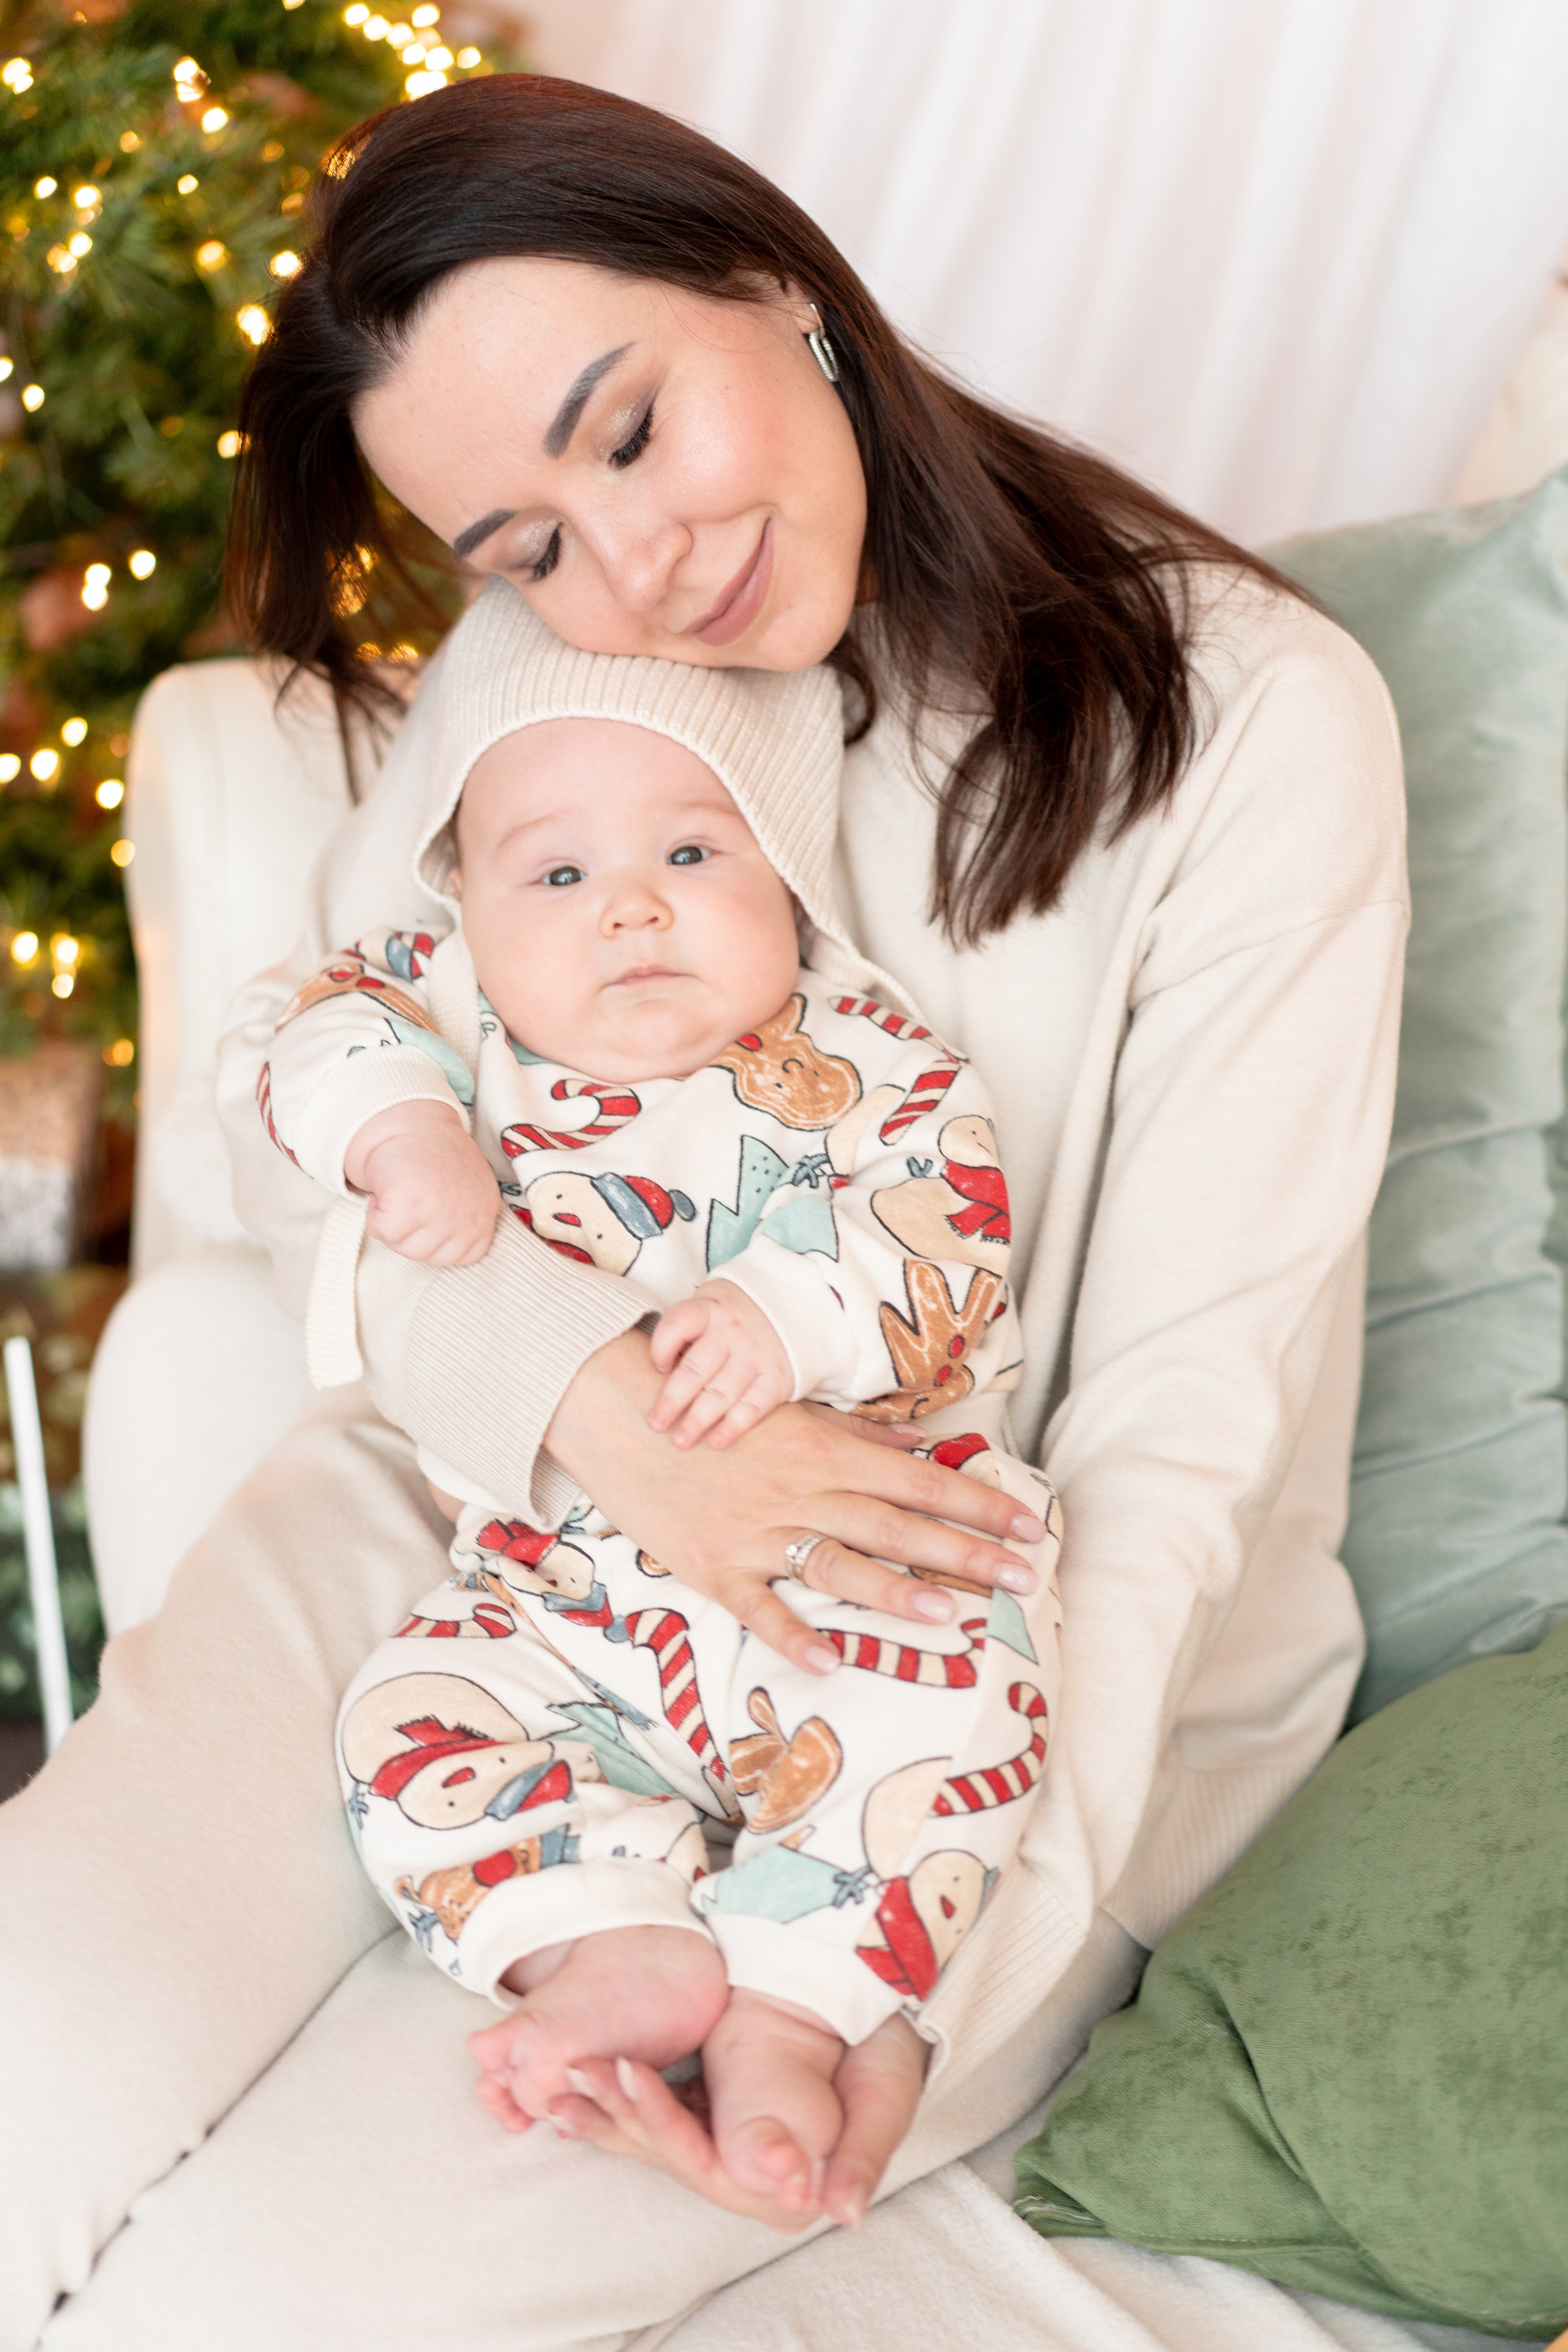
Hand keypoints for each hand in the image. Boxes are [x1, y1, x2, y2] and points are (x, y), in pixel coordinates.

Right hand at [346, 1098, 498, 1266]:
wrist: (411, 1123)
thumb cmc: (436, 1159)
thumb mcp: (469, 1190)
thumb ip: (466, 1221)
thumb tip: (445, 1248)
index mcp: (484, 1216)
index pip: (460, 1257)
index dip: (434, 1239)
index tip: (429, 1212)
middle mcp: (467, 1217)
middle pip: (425, 1255)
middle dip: (409, 1232)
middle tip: (410, 1198)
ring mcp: (440, 1212)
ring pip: (403, 1246)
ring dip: (391, 1225)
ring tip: (400, 1193)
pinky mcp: (410, 1204)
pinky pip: (383, 1232)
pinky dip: (374, 1215)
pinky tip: (387, 1191)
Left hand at [544, 2012, 927, 2231]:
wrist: (877, 2000)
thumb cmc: (888, 2047)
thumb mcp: (883, 2092)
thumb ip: (860, 2155)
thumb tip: (841, 2211)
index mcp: (793, 2189)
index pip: (713, 2169)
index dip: (667, 2127)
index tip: (632, 2076)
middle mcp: (753, 2181)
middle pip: (674, 2156)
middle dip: (622, 2112)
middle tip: (579, 2066)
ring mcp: (728, 2149)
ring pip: (656, 2139)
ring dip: (607, 2108)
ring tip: (564, 2074)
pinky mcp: (712, 2119)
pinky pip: (656, 2116)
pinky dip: (618, 2099)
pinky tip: (576, 2084)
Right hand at [545, 1331, 1044, 1675]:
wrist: (620, 1413)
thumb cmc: (713, 1411)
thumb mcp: (790, 1413)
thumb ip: (858, 1435)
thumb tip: (922, 1447)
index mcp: (823, 1451)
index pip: (918, 1482)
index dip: (976, 1505)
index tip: (1027, 1526)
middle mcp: (799, 1493)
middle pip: (895, 1526)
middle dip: (964, 1553)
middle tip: (1023, 1578)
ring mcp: (757, 1534)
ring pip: (838, 1566)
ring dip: (894, 1591)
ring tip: (950, 1615)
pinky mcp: (714, 1569)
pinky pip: (759, 1608)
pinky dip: (790, 1635)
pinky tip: (826, 1662)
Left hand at [648, 1278, 793, 1449]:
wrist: (788, 1308)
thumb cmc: (731, 1316)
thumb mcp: (707, 1306)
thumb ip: (684, 1334)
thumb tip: (658, 1373)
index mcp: (710, 1310)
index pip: (679, 1323)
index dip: (662, 1346)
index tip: (657, 1367)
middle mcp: (733, 1332)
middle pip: (697, 1368)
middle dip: (673, 1399)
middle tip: (656, 1424)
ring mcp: (756, 1355)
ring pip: (723, 1391)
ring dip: (699, 1419)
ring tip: (680, 1441)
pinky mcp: (777, 1378)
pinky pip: (754, 1405)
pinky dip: (735, 1424)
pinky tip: (716, 1441)